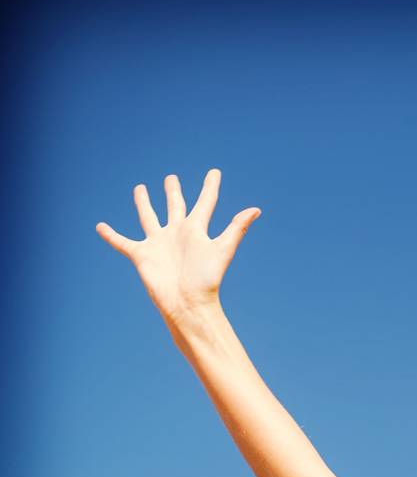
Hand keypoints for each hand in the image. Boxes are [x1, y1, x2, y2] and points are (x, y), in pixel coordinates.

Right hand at [96, 169, 260, 324]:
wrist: (187, 305)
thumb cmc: (206, 280)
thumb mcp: (222, 250)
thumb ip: (236, 229)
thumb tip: (256, 209)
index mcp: (196, 230)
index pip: (205, 202)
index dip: (211, 187)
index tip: (215, 172)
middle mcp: (177, 234)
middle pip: (175, 206)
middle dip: (173, 192)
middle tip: (171, 178)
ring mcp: (158, 244)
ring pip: (149, 217)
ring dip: (143, 203)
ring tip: (140, 188)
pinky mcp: (142, 256)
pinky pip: (122, 243)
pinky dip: (111, 235)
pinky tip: (100, 226)